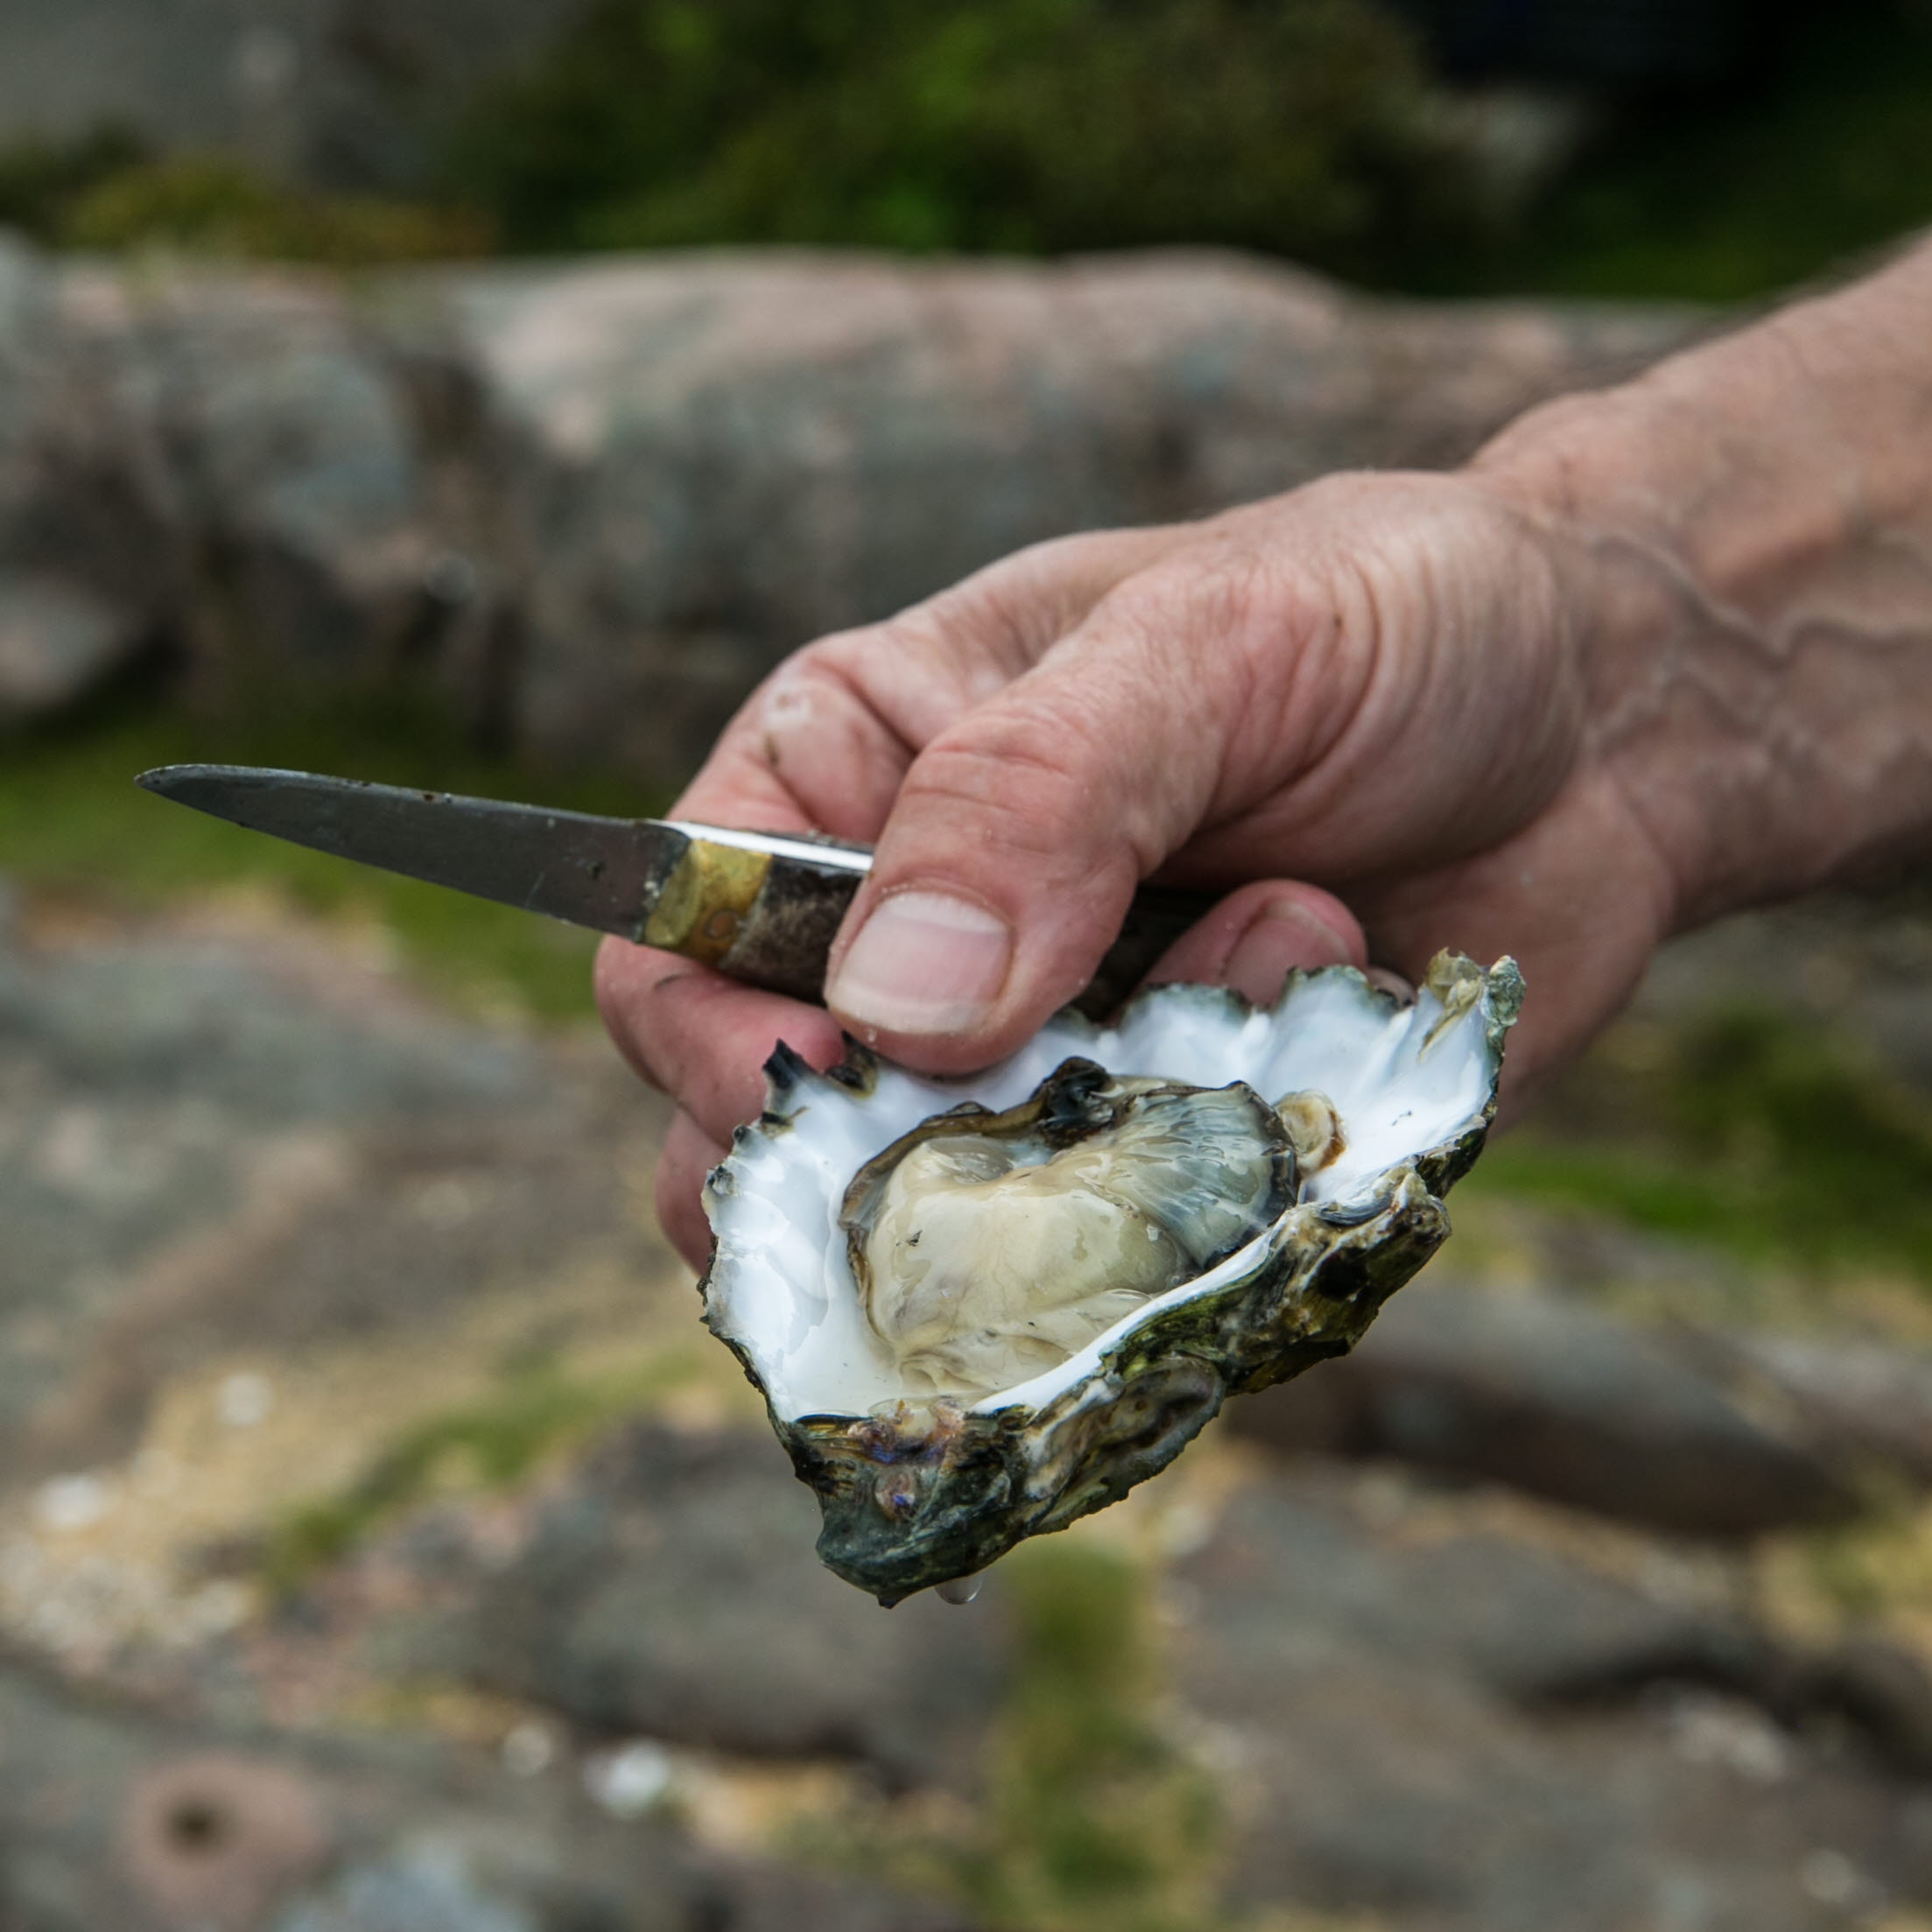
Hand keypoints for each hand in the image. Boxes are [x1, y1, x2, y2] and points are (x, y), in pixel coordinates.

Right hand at [599, 466, 1681, 1267]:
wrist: (1613, 720)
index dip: (712, 1048)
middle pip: (783, 1141)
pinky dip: (1207, 1213)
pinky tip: (1320, 1053)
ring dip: (1101, 1157)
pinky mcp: (1169, 1163)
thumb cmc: (1391, 619)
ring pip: (956, 1234)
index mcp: (863, 778)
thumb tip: (891, 1009)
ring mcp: (1048, 1072)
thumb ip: (1038, 793)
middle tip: (1079, 1071)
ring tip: (1268, 975)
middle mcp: (927, 946)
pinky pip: (1123, 1268)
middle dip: (909, 1148)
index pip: (682, 949)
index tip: (837, 1089)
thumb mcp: (1211, 640)